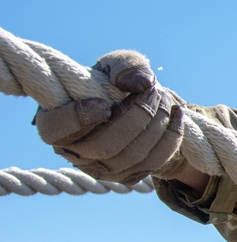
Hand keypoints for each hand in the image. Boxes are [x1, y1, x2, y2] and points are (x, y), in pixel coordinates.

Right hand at [34, 50, 185, 183]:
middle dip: (137, 115)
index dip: (79, 118)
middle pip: (105, 146)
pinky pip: (154, 162)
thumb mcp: (115, 65)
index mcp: (55, 124)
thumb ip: (124, 66)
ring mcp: (103, 170)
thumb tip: (142, 83)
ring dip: (156, 123)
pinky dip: (171, 136)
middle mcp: (75, 153)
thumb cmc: (113, 83)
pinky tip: (177, 113)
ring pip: (132, 155)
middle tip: (154, 90)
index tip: (104, 103)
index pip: (56, 130)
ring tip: (164, 97)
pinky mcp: (129, 176)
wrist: (134, 106)